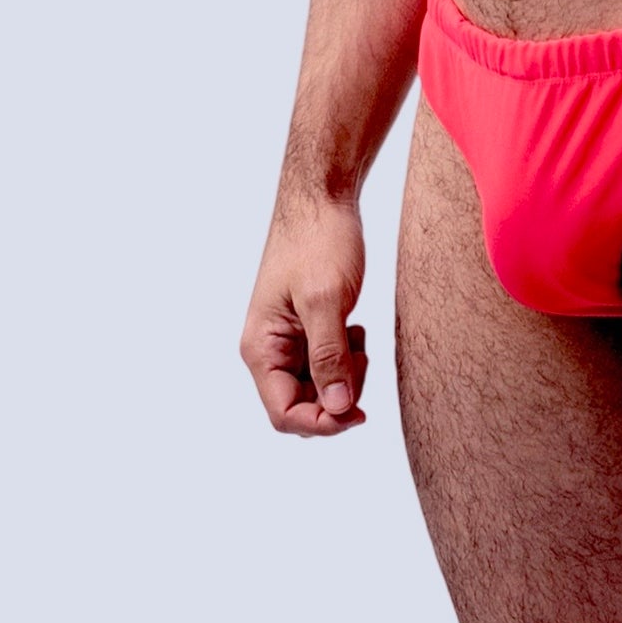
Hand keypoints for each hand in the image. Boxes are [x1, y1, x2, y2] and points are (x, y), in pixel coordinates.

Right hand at [240, 199, 369, 436]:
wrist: (322, 200)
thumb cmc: (317, 241)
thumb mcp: (325, 301)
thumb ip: (330, 357)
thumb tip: (339, 408)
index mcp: (261, 348)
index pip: (284, 414)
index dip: (322, 423)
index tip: (359, 413)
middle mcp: (269, 350)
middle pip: (303, 407)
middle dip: (338, 397)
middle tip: (360, 359)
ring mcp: (289, 341)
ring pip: (319, 389)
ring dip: (346, 376)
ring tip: (358, 337)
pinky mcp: (308, 330)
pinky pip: (328, 365)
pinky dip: (348, 358)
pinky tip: (355, 327)